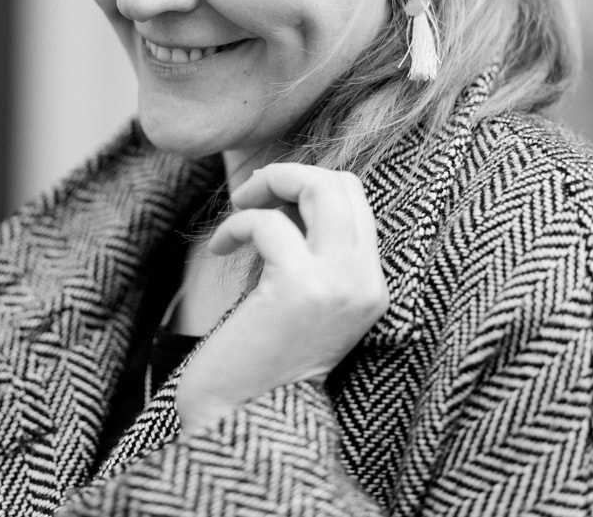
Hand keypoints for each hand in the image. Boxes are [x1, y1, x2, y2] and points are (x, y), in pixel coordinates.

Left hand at [174, 163, 388, 433]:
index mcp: (372, 286)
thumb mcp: (301, 297)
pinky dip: (236, 225)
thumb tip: (286, 191)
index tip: (269, 202)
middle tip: (250, 196)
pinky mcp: (300, 289)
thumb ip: (309, 250)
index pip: (357, 200)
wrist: (240, 417)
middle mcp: (367, 284)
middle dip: (289, 175)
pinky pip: (269, 223)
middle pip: (344, 184)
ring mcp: (339, 286)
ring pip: (321, 189)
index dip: (307, 185)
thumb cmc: (260, 354)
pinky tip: (220, 248)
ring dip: (264, 188)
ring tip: (237, 213)